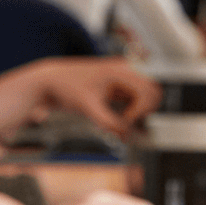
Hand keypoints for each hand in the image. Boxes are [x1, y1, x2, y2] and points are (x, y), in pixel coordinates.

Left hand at [28, 58, 160, 136]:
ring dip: (140, 114)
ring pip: (147, 97)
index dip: (141, 111)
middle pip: (154, 93)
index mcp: (121, 69)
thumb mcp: (89, 107)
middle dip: (145, 112)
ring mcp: (124, 77)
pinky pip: (135, 100)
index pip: (149, 91)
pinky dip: (132, 114)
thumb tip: (127, 135)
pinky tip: (121, 124)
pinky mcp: (119, 87)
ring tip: (124, 126)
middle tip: (127, 124)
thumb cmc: (67, 86)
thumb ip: (109, 122)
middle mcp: (126, 69)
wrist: (51, 81)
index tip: (125, 122)